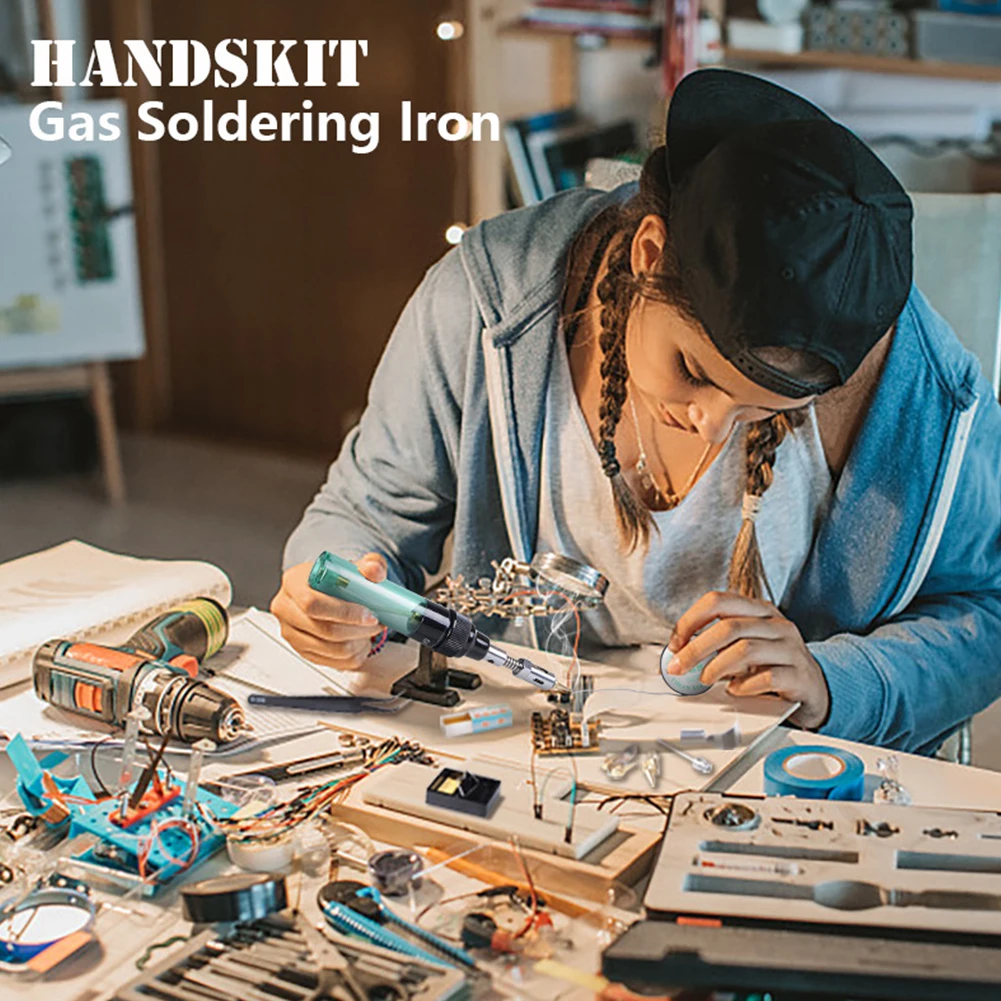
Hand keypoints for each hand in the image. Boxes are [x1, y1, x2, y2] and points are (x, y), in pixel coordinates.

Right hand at [270, 554, 387, 669]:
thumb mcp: (354, 566)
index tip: (369, 613)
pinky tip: (361, 641)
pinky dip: (353, 655)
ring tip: (370, 631)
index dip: (345, 612)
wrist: (325, 590)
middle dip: (357, 629)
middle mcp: (286, 609)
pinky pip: (332, 662)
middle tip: (376, 623)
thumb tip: (374, 571)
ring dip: (358, 643)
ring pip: (330, 649)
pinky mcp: (301, 651)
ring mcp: (291, 633)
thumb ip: (369, 565)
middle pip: (323, 630)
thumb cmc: (336, 578)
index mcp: (293, 583)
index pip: (313, 603)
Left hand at [664, 591, 829, 728]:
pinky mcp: (800, 675)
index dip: (691, 620)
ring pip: (746, 649)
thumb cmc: (772, 664)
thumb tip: (679, 653)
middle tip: (679, 667)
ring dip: (716, 667)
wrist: (814, 687)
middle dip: (696, 648)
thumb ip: (717, 643)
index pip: (717, 601)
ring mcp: (791, 648)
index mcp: (759, 610)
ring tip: (705, 679)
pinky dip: (744, 685)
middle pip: (728, 627)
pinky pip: (767, 677)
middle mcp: (776, 624)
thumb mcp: (744, 645)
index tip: (676, 643)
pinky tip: (735, 689)